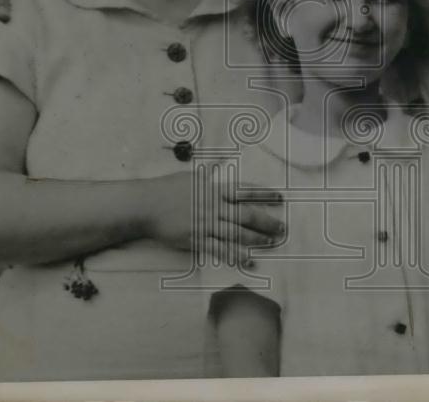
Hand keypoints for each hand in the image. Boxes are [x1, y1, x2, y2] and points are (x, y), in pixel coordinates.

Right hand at [148, 170, 283, 265]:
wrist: (146, 205)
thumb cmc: (167, 188)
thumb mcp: (191, 176)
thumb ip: (209, 174)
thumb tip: (219, 166)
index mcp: (214, 189)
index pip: (245, 191)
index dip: (264, 194)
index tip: (280, 197)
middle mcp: (214, 206)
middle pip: (246, 215)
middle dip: (266, 222)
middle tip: (282, 228)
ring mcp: (206, 224)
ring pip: (236, 233)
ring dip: (256, 239)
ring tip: (271, 243)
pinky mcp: (197, 240)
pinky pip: (220, 249)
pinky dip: (235, 255)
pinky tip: (248, 261)